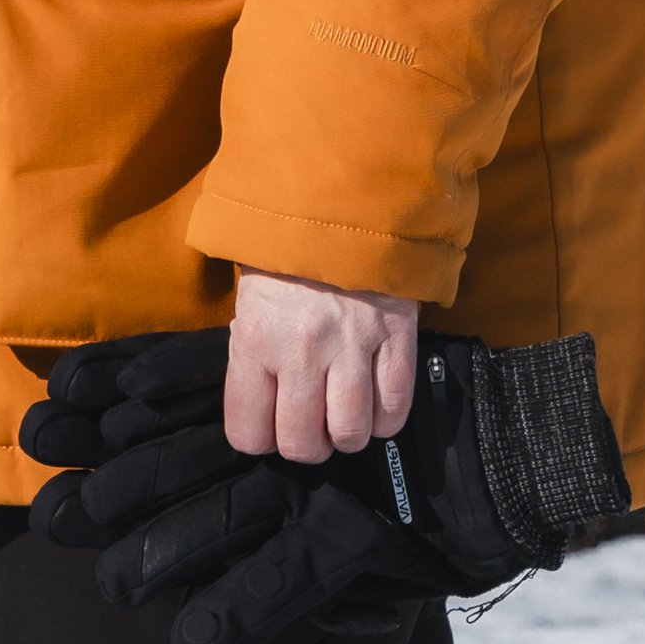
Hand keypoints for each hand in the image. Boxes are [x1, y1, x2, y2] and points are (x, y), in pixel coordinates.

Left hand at [226, 268, 417, 461]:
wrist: (338, 199)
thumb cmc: (283, 255)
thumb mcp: (248, 303)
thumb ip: (252, 358)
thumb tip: (262, 410)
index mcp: (255, 338)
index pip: (248, 433)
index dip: (259, 438)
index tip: (268, 424)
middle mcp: (301, 349)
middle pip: (303, 444)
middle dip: (306, 444)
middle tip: (309, 422)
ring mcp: (353, 345)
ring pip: (351, 433)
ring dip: (346, 434)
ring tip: (342, 412)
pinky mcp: (396, 337)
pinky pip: (395, 408)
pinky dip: (385, 418)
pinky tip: (374, 401)